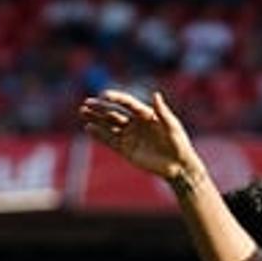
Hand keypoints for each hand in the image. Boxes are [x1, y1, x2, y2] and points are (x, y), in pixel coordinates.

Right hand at [78, 89, 204, 185]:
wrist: (178, 166)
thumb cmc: (179, 143)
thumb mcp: (172, 126)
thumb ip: (162, 111)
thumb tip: (155, 94)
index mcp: (145, 114)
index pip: (127, 103)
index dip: (115, 98)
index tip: (104, 95)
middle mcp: (135, 123)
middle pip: (114, 113)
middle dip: (100, 108)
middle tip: (86, 103)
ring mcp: (129, 137)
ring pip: (109, 125)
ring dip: (96, 119)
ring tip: (82, 111)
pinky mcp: (126, 150)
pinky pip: (110, 141)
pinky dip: (99, 135)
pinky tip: (89, 128)